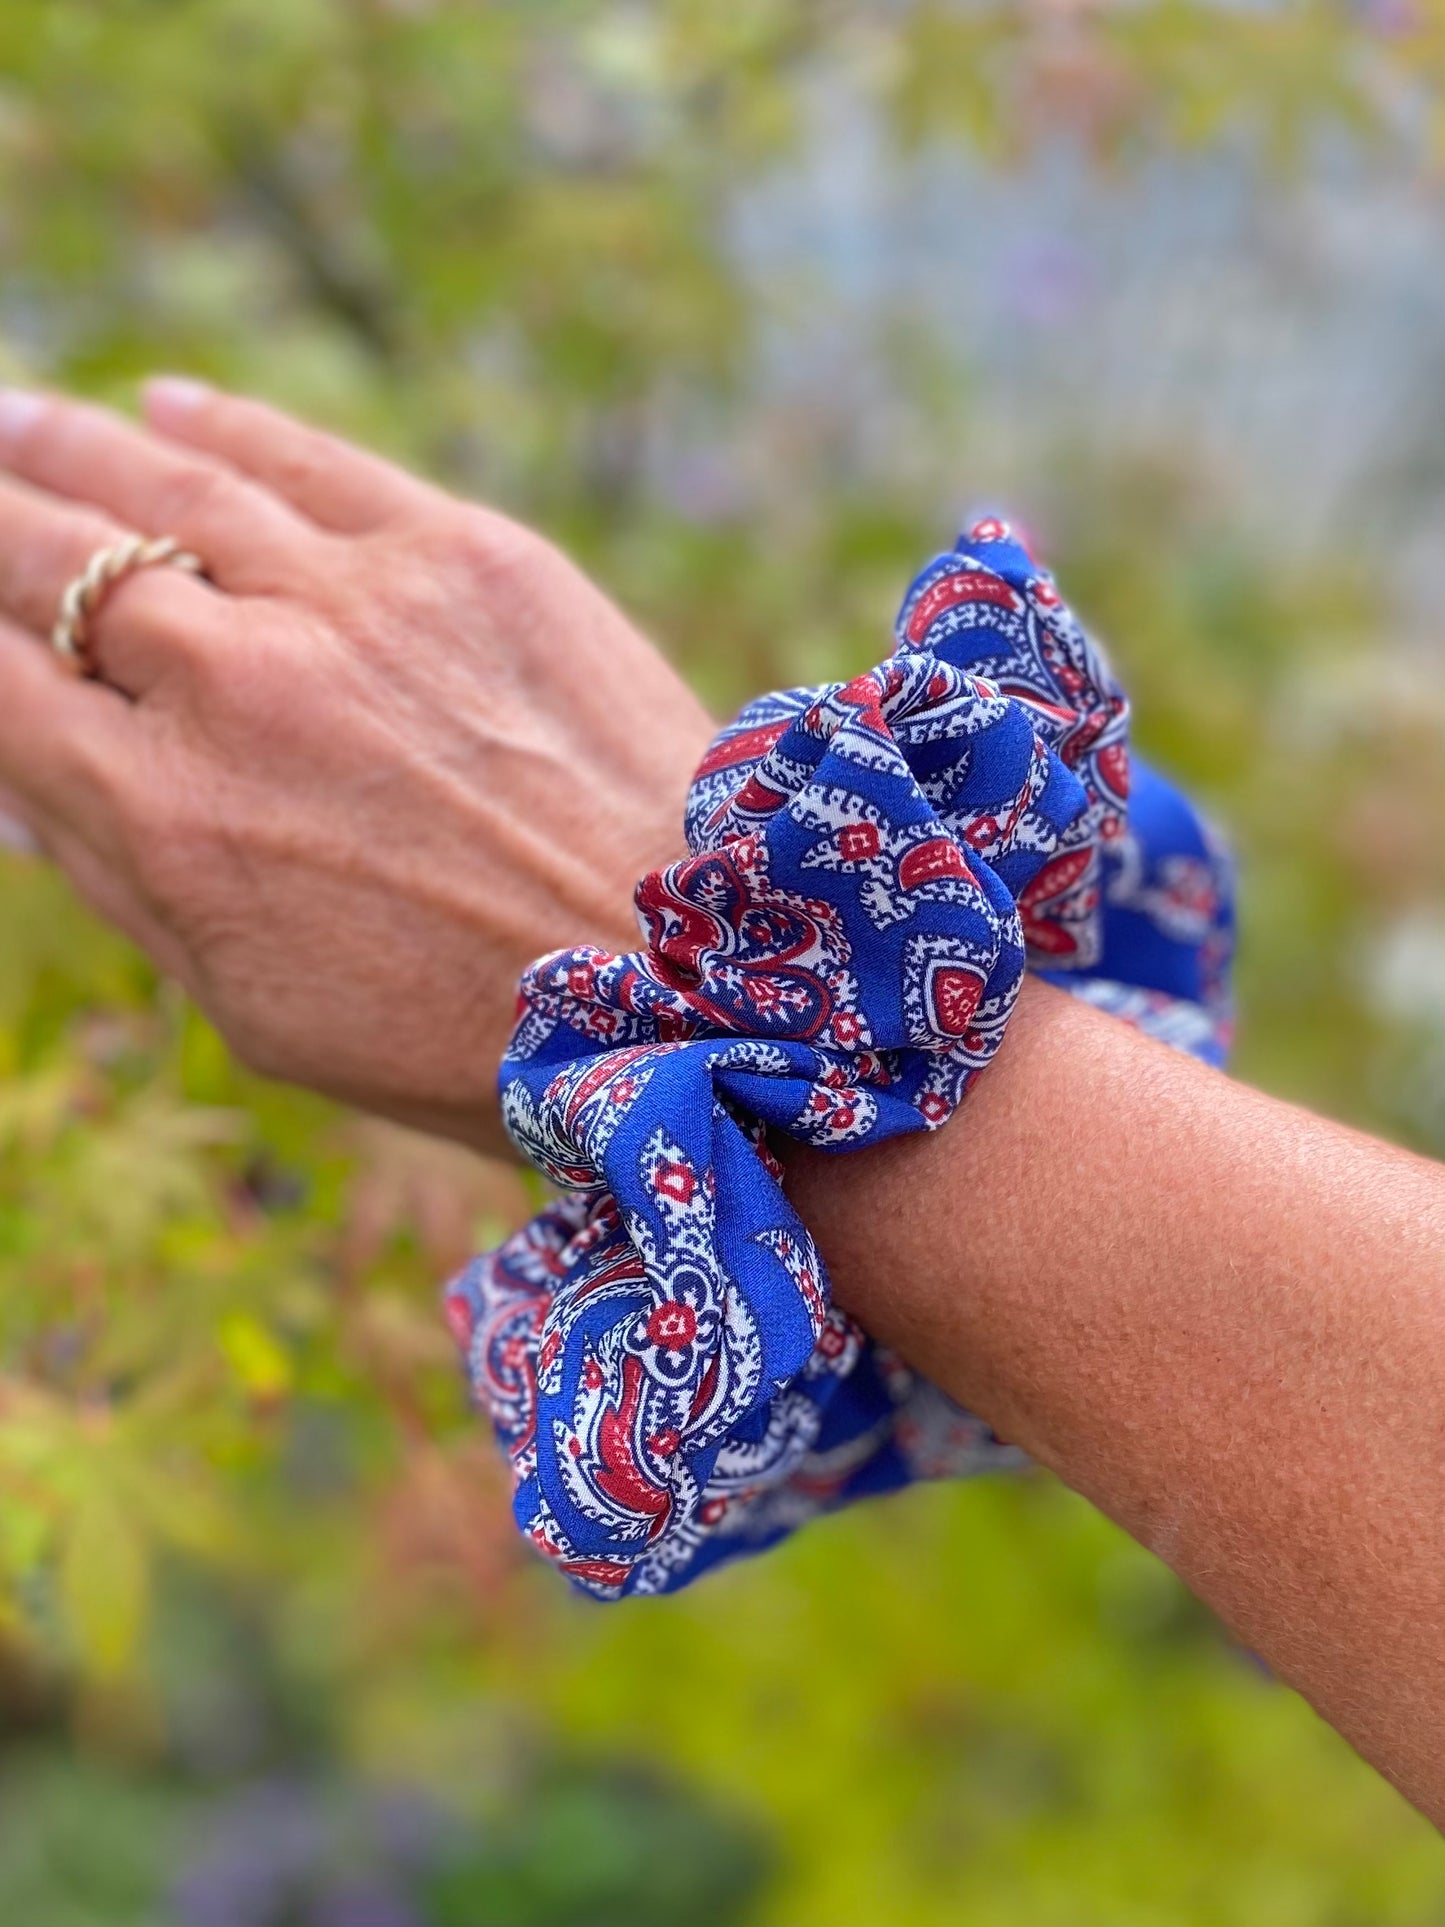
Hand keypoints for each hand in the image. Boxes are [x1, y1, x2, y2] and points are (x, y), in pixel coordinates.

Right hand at [0, 381, 713, 1154]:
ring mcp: (353, 605)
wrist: (683, 976)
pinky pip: (306, 459)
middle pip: (50, 561)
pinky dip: (222, 425)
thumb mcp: (255, 1002)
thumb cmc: (463, 1027)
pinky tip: (165, 404)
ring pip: (163, 484)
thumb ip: (130, 877)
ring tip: (14, 423)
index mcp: (168, 821)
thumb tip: (31, 780)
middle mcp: (237, 690)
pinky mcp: (463, 552)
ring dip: (67, 445)